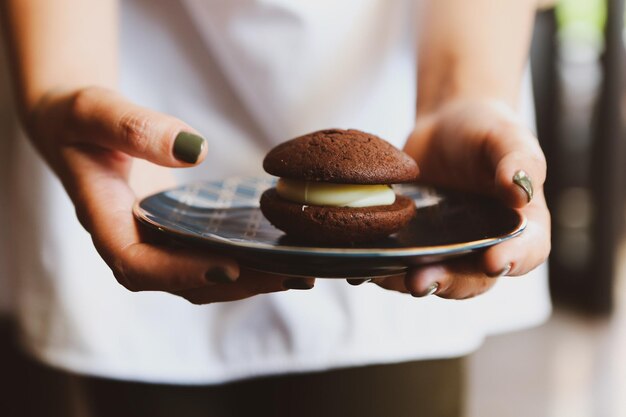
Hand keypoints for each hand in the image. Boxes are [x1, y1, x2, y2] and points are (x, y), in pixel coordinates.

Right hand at [26, 87, 313, 303]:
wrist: (79, 128)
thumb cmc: (79, 120)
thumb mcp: (94, 112)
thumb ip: (134, 128)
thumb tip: (193, 148)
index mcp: (104, 221)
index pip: (138, 265)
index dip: (182, 272)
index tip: (230, 267)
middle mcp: (133, 242)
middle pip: (184, 281)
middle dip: (238, 282)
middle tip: (292, 274)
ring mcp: (157, 241)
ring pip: (203, 276)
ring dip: (252, 278)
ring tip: (302, 272)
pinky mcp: (177, 233)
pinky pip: (212, 254)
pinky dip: (248, 259)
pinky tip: (285, 252)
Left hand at [373, 98, 549, 298]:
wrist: (444, 128)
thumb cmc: (485, 131)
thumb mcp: (506, 136)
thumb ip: (519, 159)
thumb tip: (520, 190)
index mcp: (521, 226)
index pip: (527, 252)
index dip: (514, 260)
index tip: (493, 261)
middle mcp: (484, 247)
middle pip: (473, 279)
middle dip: (448, 283)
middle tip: (421, 281)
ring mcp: (446, 250)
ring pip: (433, 277)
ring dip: (408, 281)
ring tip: (387, 277)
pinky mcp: (414, 244)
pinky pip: (400, 264)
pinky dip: (382, 269)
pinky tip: (363, 266)